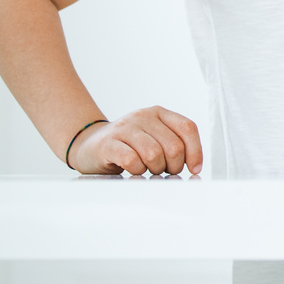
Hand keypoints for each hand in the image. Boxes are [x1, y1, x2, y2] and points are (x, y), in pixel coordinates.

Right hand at [68, 106, 202, 175]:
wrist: (89, 145)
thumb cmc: (128, 146)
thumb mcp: (154, 137)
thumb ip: (174, 144)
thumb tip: (195, 167)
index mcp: (159, 113)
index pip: (188, 128)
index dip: (195, 151)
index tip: (194, 168)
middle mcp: (143, 116)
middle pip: (173, 146)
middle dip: (173, 166)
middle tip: (164, 171)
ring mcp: (124, 128)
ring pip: (154, 154)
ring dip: (155, 169)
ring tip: (148, 170)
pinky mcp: (108, 143)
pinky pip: (132, 160)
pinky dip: (137, 171)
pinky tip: (133, 170)